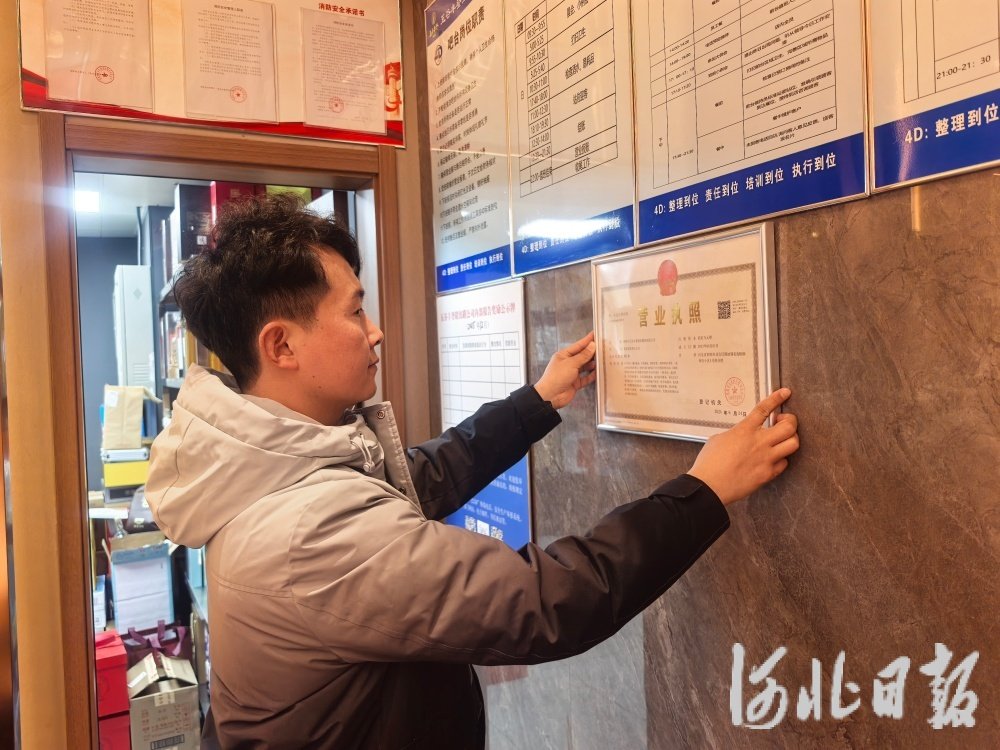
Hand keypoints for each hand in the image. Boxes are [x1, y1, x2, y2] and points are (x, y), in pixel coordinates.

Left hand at [533, 331, 597, 409]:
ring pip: (585, 367)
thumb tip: (592, 346)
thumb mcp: (571, 363)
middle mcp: (568, 363)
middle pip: (582, 356)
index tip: (595, 334)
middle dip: (592, 352)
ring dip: (593, 364)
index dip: (587, 340)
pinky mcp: (575, 383)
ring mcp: (572, 373)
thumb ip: (583, 355)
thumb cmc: (556, 377)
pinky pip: (586, 378)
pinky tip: (598, 372)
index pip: (578, 345)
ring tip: (603, 359)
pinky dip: (591, 375)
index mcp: (564, 355)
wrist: (550, 396)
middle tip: (603, 347)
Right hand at [687, 388, 798, 504]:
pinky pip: (784, 463)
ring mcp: (766, 458)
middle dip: (790, 421)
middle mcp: (759, 442)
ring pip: (793, 443)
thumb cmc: (709, 462)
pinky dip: (781, 459)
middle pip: (789, 426)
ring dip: (790, 439)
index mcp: (744, 430)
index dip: (776, 398)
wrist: (709, 486)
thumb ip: (736, 433)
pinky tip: (773, 459)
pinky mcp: (767, 474)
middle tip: (782, 423)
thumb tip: (743, 435)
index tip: (785, 392)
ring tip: (781, 440)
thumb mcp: (718, 438)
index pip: (764, 409)